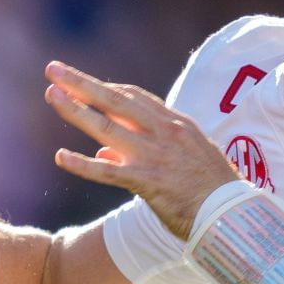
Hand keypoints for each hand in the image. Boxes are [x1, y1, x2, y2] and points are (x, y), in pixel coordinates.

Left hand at [44, 62, 238, 237]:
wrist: (233, 213)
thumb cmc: (212, 189)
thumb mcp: (187, 158)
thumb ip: (148, 150)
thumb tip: (105, 153)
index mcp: (175, 124)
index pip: (134, 97)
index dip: (104, 87)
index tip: (81, 82)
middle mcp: (163, 133)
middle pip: (116, 100)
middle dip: (82, 83)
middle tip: (54, 69)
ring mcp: (154, 156)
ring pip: (107, 128)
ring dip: (76, 111)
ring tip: (51, 95)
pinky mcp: (148, 182)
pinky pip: (108, 173)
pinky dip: (83, 165)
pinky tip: (60, 157)